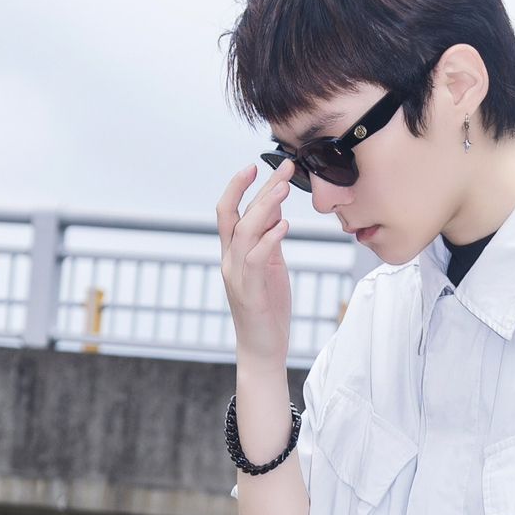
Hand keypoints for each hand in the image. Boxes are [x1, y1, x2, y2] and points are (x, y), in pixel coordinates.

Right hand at [217, 161, 294, 370]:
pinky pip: (256, 259)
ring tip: (284, 188)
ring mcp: (236, 276)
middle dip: (257, 188)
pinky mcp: (249, 292)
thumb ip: (269, 239)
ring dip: (265, 207)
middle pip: (235, 214)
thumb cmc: (268, 308)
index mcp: (233, 253)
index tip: (256, 166)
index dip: (239, 187)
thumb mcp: (271, 266)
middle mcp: (229, 261)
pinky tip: (284, 225)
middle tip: (281, 167)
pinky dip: (269, 239)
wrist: (263, 349)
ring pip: (245, 232)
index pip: (230, 212)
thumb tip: (275, 210)